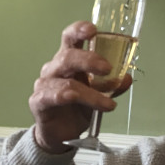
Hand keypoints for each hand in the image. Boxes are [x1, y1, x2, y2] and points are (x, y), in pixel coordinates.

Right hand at [29, 21, 132, 153]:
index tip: (93, 30)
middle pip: (67, 56)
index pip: (70, 38)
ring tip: (108, 104)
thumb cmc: (77, 107)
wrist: (60, 134)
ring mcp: (44, 84)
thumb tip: (126, 78)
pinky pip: (53, 96)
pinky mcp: (38, 101)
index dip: (79, 30)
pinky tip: (86, 107)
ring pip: (66, 82)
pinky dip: (72, 99)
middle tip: (108, 68)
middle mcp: (54, 68)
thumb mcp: (99, 94)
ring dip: (91, 93)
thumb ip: (112, 85)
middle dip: (89, 60)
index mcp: (68, 59)